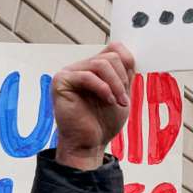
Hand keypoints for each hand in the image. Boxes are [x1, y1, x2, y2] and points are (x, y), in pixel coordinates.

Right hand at [51, 42, 134, 169]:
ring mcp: (69, 73)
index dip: (127, 62)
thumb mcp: (122, 93)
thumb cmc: (103, 122)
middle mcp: (81, 68)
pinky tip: (107, 100)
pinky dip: (102, 88)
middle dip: (122, 79)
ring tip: (117, 102)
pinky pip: (86, 76)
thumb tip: (131, 56)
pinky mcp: (61, 82)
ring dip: (115, 85)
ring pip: (101, 64)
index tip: (130, 83)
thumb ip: (125, 74)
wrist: (90, 143)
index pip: (114, 48)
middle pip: (110, 56)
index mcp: (95, 69)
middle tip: (123, 99)